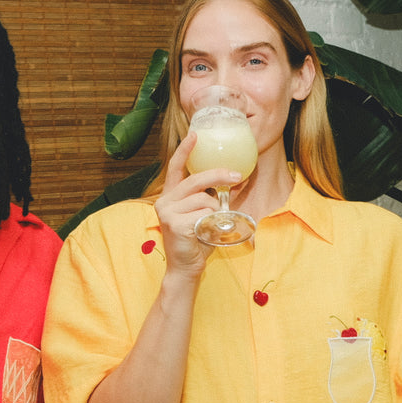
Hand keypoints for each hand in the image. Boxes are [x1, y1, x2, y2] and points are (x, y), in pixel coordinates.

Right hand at [154, 132, 242, 277]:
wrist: (185, 268)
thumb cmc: (196, 242)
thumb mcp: (202, 215)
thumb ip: (211, 197)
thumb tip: (234, 178)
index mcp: (170, 196)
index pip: (175, 168)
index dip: (185, 150)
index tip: (195, 135)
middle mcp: (165, 201)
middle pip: (195, 180)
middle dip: (218, 175)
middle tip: (237, 176)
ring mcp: (168, 212)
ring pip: (203, 199)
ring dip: (215, 211)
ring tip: (211, 225)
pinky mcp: (175, 223)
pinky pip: (203, 214)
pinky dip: (211, 223)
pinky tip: (205, 233)